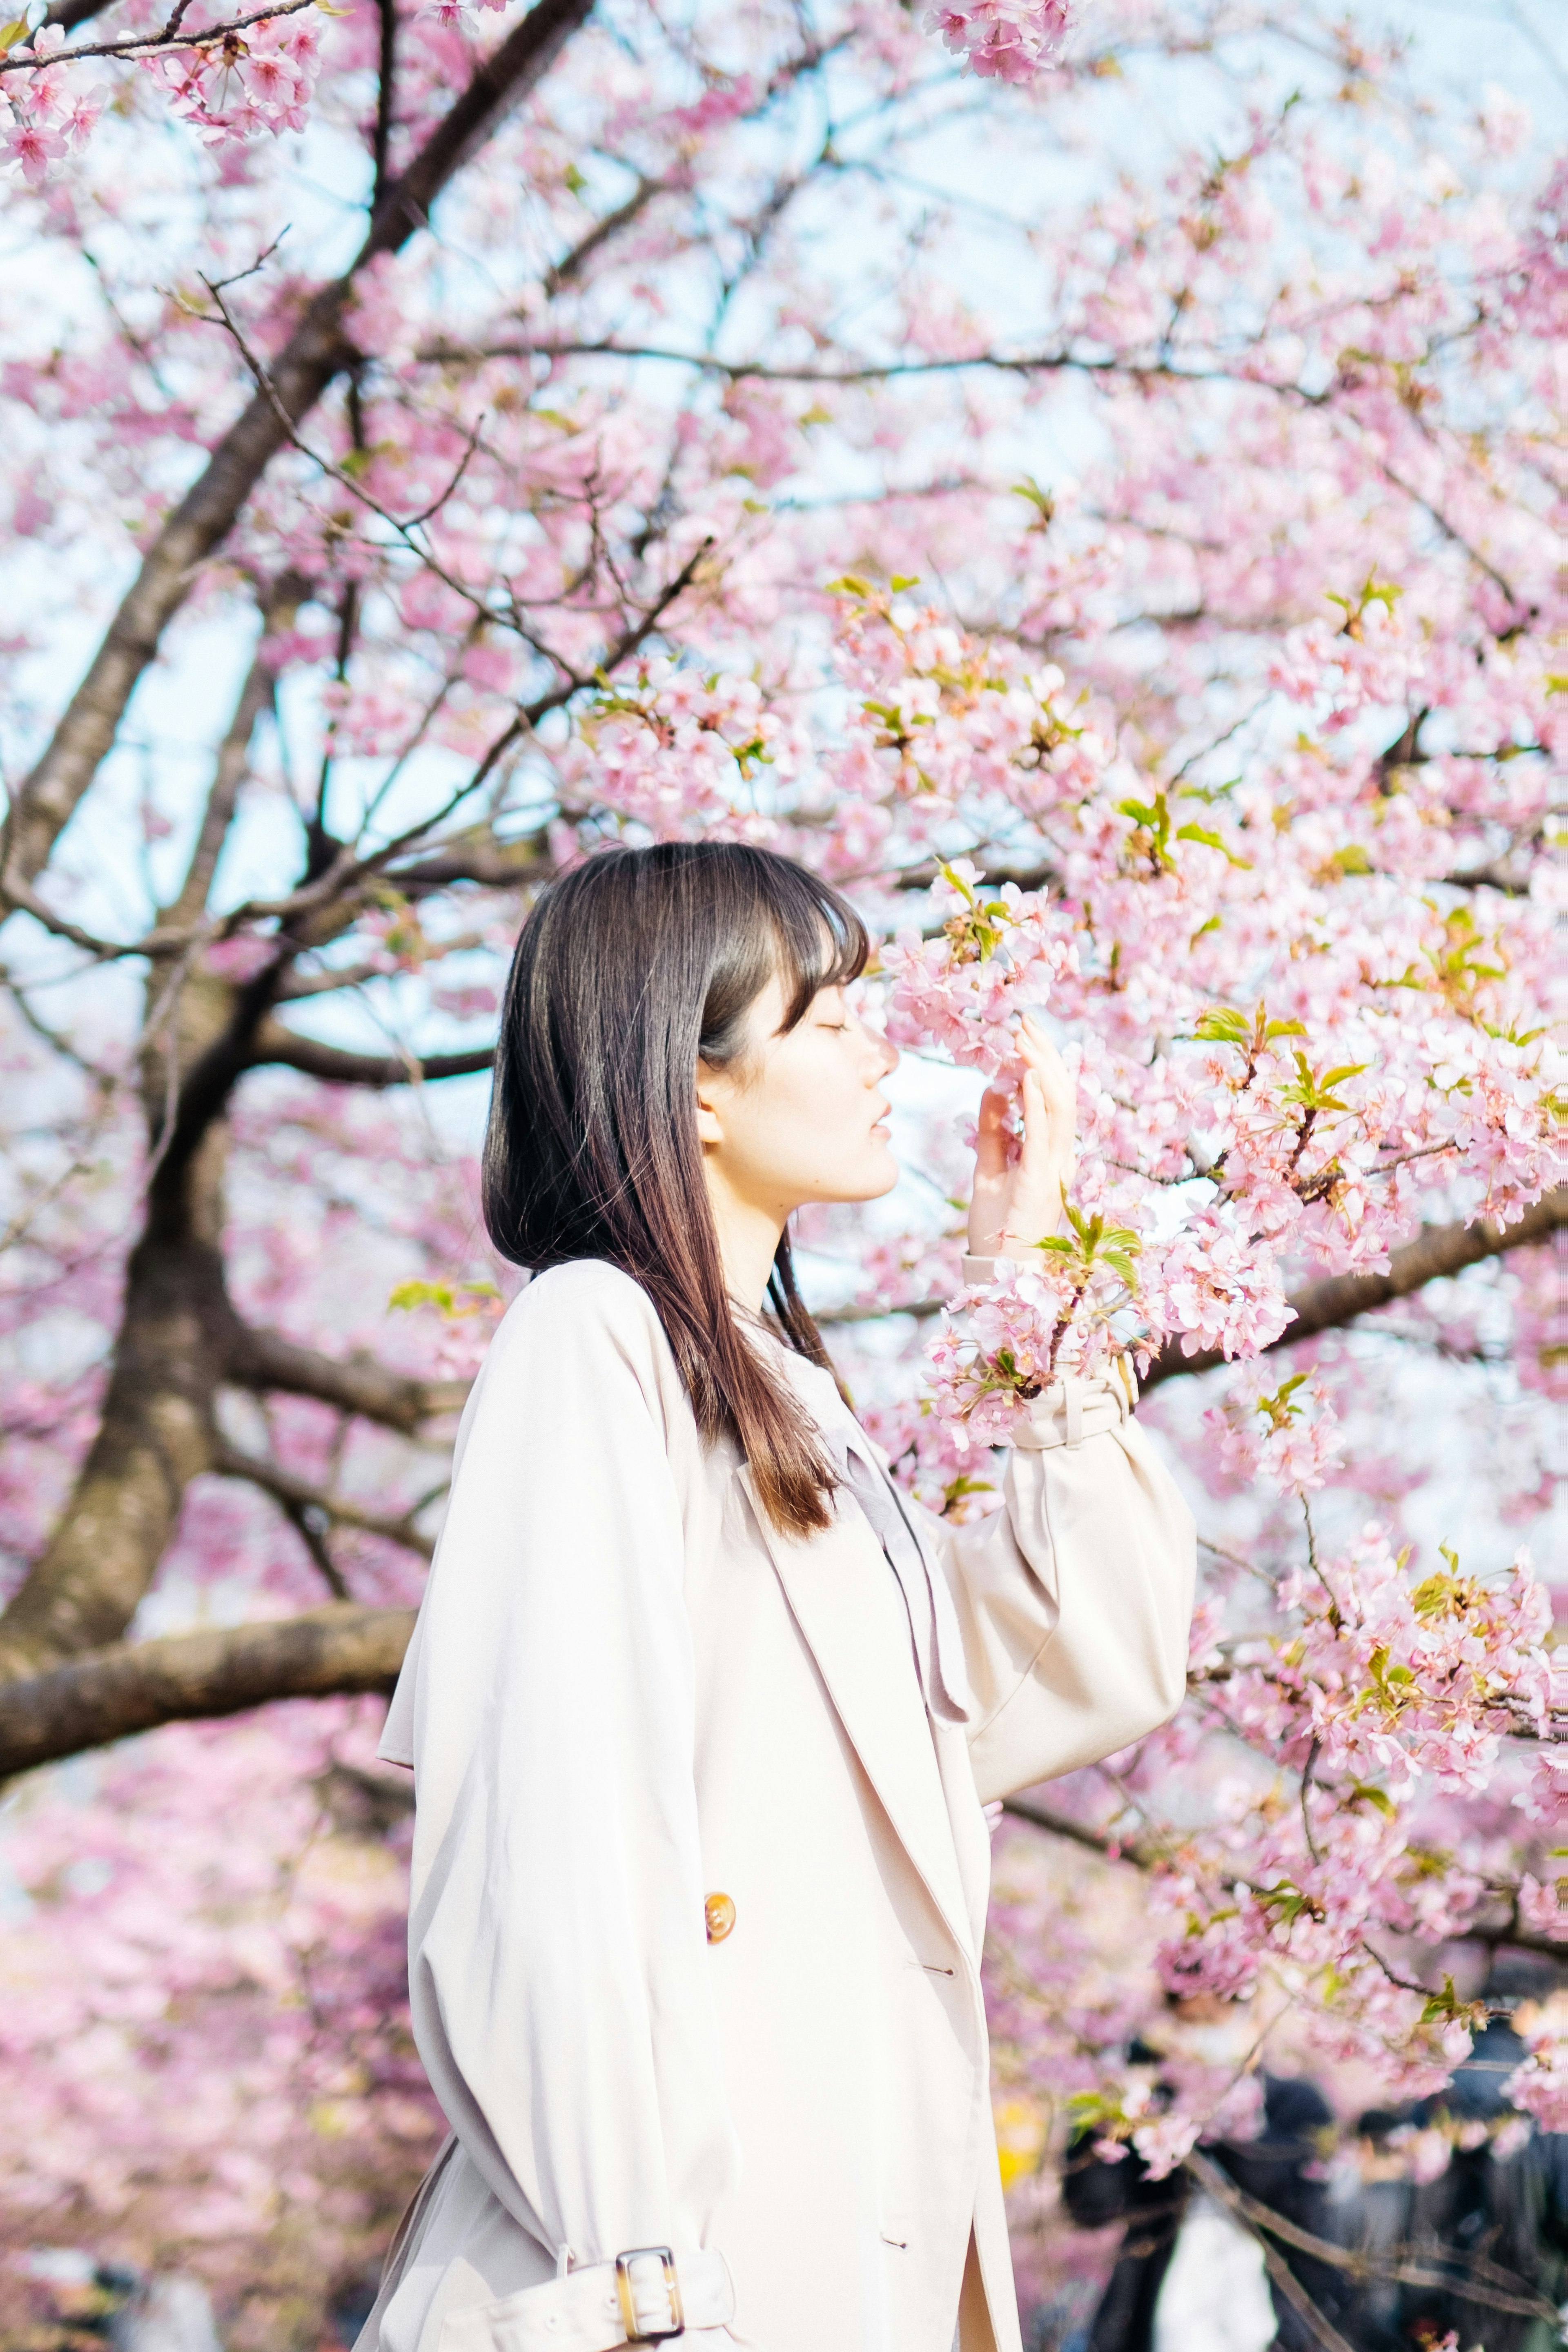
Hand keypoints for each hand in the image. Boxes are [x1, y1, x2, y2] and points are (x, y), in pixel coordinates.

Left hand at [967, 1015, 1076, 1258]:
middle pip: (1062, 1093)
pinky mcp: (1039, 1180)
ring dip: (1041, 1069)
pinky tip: (1027, 1077)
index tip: (1024, 1033)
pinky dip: (1037, 1103)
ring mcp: (1054, 1167)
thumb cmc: (998, 1227)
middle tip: (1025, 1022)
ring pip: (1060, 1107)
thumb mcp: (989, 1168)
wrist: (1002, 1271)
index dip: (1043, 1062)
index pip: (1055, 1098)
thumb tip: (992, 1089)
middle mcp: (1060, 1156)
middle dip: (1044, 1054)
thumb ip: (993, 1130)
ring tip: (1024, 1039)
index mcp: (1052, 1153)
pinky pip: (1042, 1135)